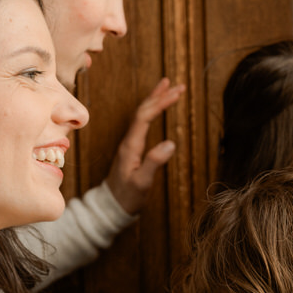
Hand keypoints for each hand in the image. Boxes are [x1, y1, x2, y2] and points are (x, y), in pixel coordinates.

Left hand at [105, 77, 185, 213]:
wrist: (112, 206)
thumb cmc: (127, 197)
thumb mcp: (142, 182)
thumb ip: (154, 163)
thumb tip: (171, 144)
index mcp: (131, 146)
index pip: (144, 116)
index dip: (160, 103)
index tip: (176, 93)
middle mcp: (129, 140)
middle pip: (143, 111)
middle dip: (160, 96)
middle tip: (179, 86)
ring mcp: (130, 143)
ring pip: (142, 114)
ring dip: (155, 99)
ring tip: (168, 85)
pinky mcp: (133, 147)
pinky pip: (143, 122)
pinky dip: (152, 110)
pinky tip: (158, 106)